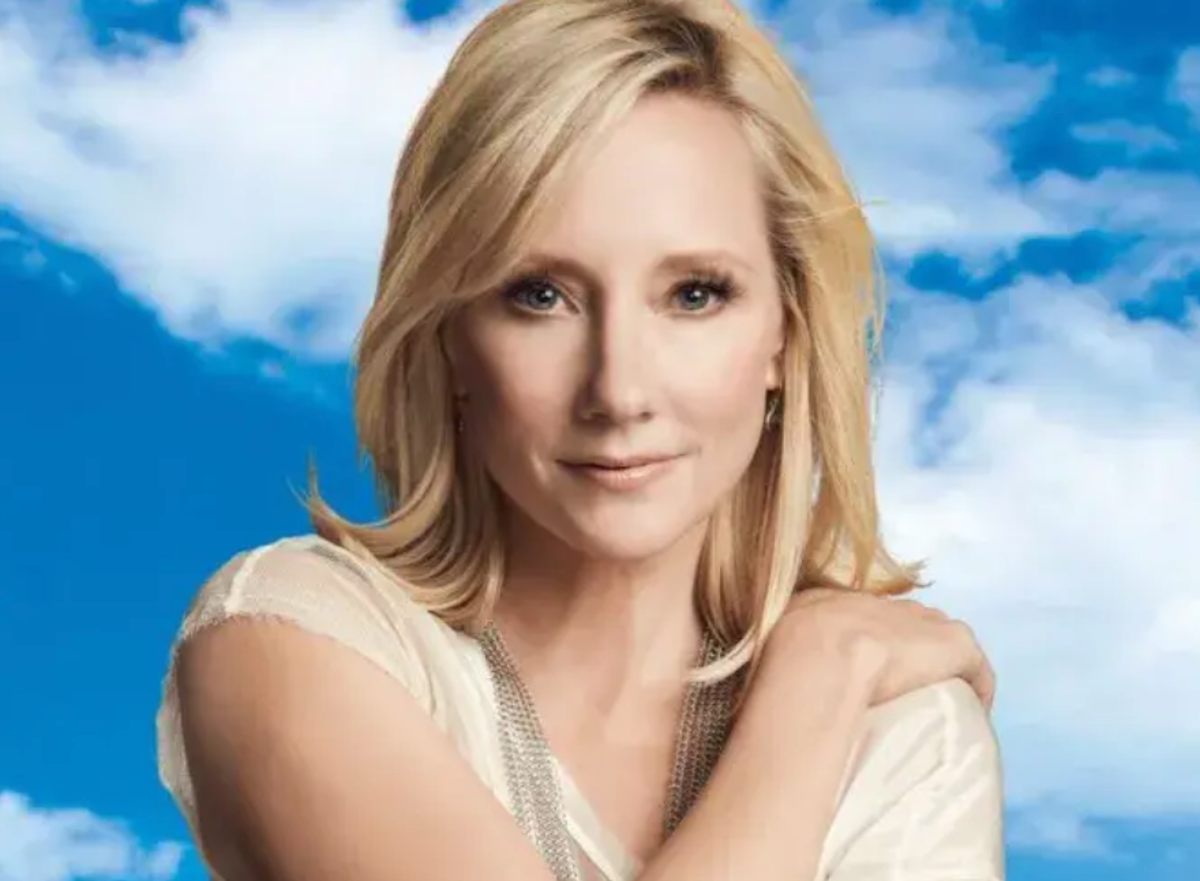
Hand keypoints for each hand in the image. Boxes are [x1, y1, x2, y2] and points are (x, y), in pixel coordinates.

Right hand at [766, 588, 995, 710]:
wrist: (818, 659)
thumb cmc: (779, 665)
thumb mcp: (758, 653)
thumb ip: (765, 664)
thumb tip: (736, 705)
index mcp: (831, 602)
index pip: (859, 619)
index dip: (866, 647)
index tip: (865, 677)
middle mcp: (880, 603)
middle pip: (904, 625)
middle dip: (906, 653)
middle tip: (901, 694)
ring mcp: (918, 620)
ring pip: (940, 644)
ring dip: (941, 671)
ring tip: (936, 706)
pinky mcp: (952, 642)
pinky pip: (976, 669)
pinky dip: (978, 689)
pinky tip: (975, 715)